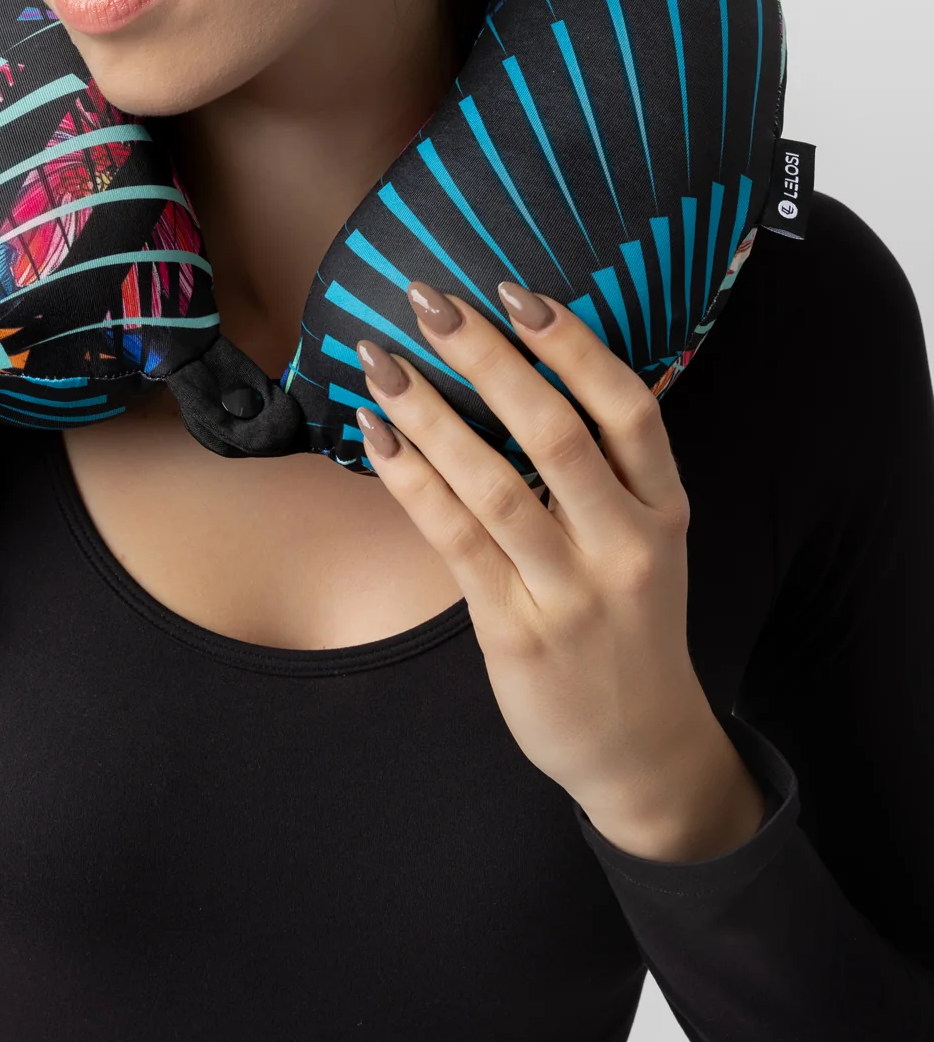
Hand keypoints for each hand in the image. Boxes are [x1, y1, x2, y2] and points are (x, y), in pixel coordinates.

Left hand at [353, 279, 727, 833]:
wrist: (640, 750)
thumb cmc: (628, 623)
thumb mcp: (646, 540)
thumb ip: (605, 468)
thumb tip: (519, 367)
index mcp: (663, 509)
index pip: (628, 407)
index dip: (572, 344)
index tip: (516, 291)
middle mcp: (625, 545)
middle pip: (555, 432)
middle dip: (487, 358)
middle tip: (428, 300)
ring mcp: (571, 592)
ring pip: (496, 484)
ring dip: (432, 414)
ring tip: (381, 361)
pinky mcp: (516, 632)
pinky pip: (456, 541)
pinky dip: (413, 482)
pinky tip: (378, 436)